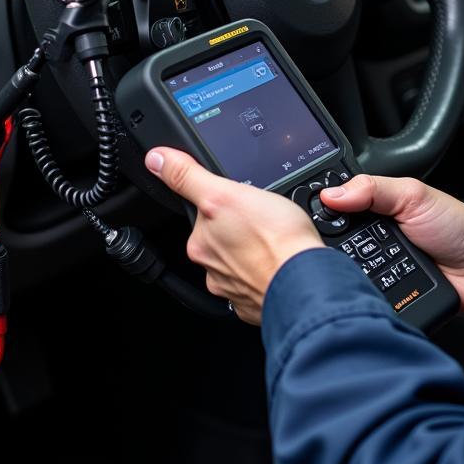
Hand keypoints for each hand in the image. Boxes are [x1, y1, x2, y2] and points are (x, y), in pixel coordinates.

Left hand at [145, 147, 322, 324]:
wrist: (307, 283)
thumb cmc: (274, 240)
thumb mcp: (225, 193)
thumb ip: (188, 177)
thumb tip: (156, 160)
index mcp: (201, 243)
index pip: (204, 216)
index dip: (222, 204)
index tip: (240, 203)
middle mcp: (212, 269)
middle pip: (221, 237)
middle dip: (237, 227)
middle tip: (261, 219)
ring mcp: (236, 288)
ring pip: (240, 259)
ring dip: (252, 250)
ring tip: (273, 240)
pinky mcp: (257, 303)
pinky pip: (258, 280)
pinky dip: (267, 270)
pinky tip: (279, 260)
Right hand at [321, 175, 463, 312]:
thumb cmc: (455, 227)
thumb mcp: (412, 194)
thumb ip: (371, 188)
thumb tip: (332, 194)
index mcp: (371, 210)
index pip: (333, 210)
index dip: (320, 213)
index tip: (307, 217)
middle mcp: (369, 238)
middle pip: (332, 243)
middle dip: (328, 245)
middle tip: (326, 245)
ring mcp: (376, 268)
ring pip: (343, 271)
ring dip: (343, 271)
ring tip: (338, 268)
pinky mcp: (384, 294)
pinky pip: (362, 294)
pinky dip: (359, 292)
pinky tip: (355, 289)